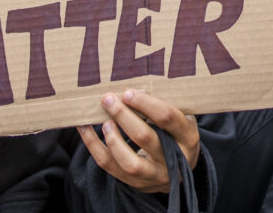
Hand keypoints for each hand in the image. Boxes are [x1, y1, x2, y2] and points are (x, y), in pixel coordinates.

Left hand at [77, 89, 198, 192]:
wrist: (178, 173)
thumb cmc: (176, 136)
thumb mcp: (182, 120)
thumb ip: (166, 106)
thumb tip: (135, 88)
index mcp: (188, 138)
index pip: (167, 118)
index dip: (146, 104)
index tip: (129, 92)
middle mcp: (173, 160)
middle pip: (145, 137)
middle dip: (124, 116)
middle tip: (109, 100)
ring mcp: (154, 176)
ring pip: (129, 161)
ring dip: (112, 138)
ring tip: (103, 121)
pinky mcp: (135, 184)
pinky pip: (110, 167)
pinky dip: (94, 147)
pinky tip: (85, 130)